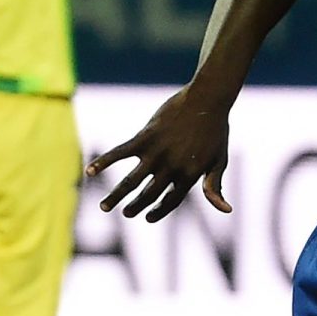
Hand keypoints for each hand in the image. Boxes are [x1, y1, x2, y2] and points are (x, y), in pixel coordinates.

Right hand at [86, 83, 232, 221]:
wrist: (208, 99)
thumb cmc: (215, 130)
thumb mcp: (219, 161)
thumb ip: (215, 186)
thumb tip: (226, 211)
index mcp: (189, 176)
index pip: (170, 201)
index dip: (159, 211)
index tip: (148, 217)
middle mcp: (171, 168)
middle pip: (148, 194)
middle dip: (135, 207)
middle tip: (126, 213)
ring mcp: (156, 153)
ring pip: (131, 181)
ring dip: (116, 196)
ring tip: (104, 207)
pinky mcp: (145, 137)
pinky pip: (120, 153)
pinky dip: (104, 162)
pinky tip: (90, 171)